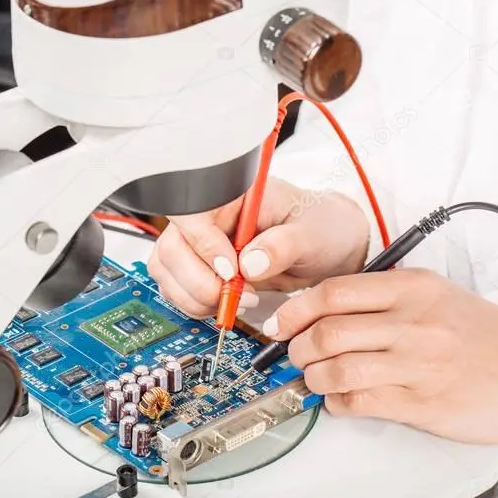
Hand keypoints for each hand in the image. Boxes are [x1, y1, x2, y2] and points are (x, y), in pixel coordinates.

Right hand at [147, 177, 369, 317]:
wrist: (330, 248)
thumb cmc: (322, 228)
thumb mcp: (312, 234)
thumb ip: (283, 245)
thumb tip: (250, 264)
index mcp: (233, 193)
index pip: (192, 212)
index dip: (203, 245)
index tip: (233, 270)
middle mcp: (210, 215)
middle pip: (171, 247)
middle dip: (198, 280)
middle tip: (234, 294)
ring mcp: (202, 241)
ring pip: (167, 270)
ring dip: (195, 296)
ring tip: (235, 301)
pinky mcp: (202, 266)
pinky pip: (178, 287)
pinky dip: (196, 304)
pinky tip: (227, 303)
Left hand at [266, 268, 497, 444]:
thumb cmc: (482, 335)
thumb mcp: (436, 295)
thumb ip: (385, 296)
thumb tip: (324, 311)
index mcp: (412, 288)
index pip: (335, 291)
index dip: (297, 308)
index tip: (282, 322)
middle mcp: (412, 322)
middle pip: (328, 331)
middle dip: (298, 347)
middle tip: (295, 355)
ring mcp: (417, 364)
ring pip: (338, 369)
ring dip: (314, 379)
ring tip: (315, 380)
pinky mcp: (420, 403)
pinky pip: (360, 403)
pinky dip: (337, 404)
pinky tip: (340, 401)